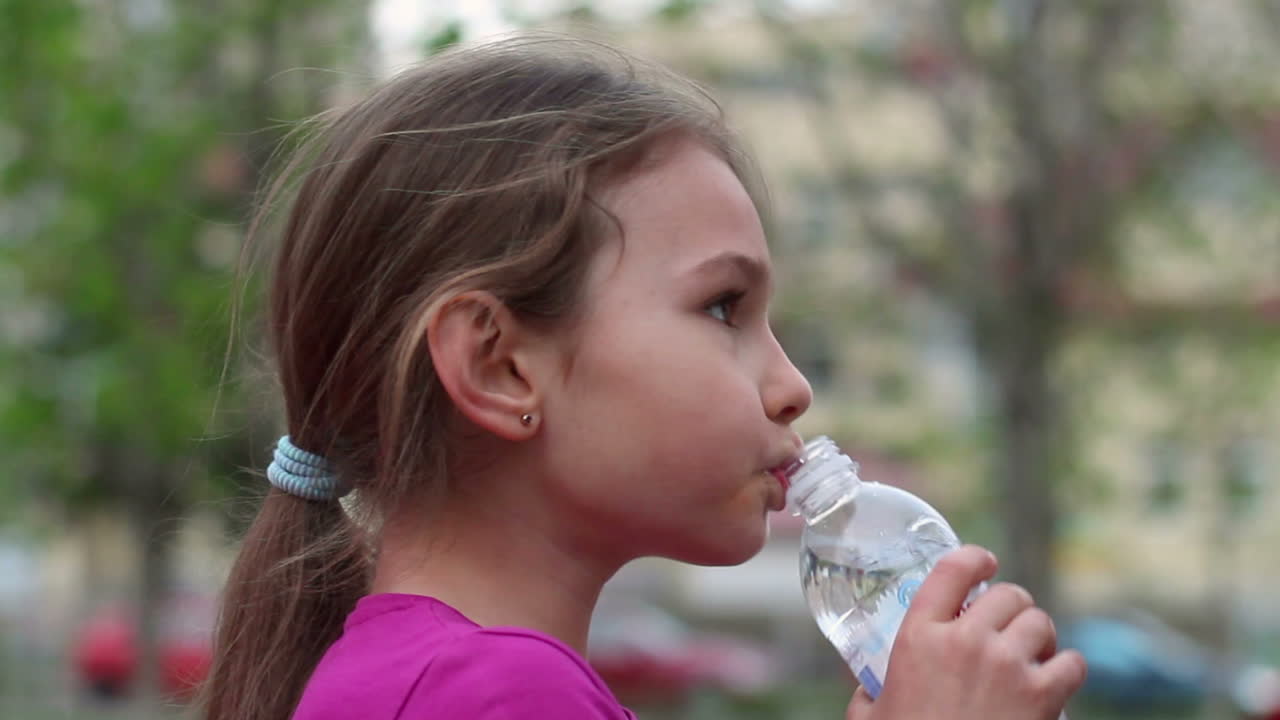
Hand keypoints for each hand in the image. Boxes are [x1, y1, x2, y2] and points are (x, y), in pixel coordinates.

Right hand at [845, 546, 1085, 719]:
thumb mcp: (869, 714)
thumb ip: (868, 691)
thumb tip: (867, 686)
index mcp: (918, 638)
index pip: (952, 570)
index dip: (975, 558)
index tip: (986, 563)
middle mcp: (964, 641)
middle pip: (1007, 594)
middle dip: (1010, 608)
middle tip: (1006, 628)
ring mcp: (1006, 666)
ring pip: (1040, 621)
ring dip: (1038, 636)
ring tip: (1031, 655)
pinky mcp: (1042, 696)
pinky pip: (1072, 662)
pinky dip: (1066, 669)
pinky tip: (1054, 681)